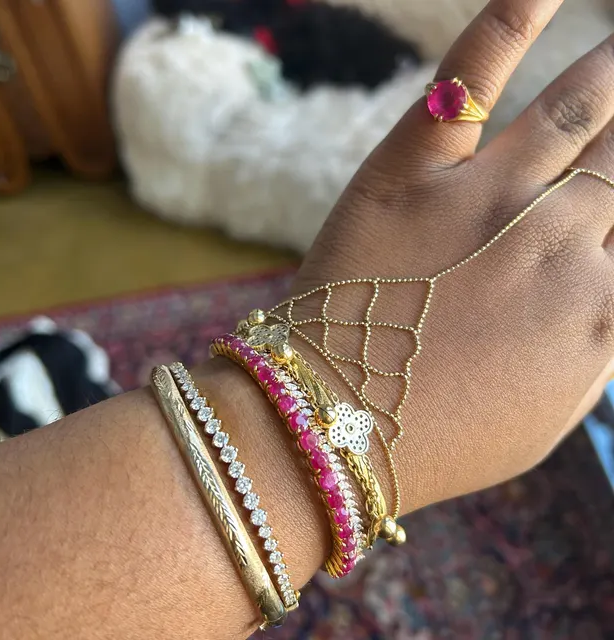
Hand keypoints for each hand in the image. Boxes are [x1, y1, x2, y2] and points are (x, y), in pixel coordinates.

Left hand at [289, 0, 613, 513]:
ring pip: (581, 109)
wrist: (332, 432)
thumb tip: (610, 294)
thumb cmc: (438, 439)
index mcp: (599, 312)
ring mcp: (483, 200)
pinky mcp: (409, 173)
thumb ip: (594, 350)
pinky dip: (510, 18)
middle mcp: (558, 244)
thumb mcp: (545, 416)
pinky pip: (468, 78)